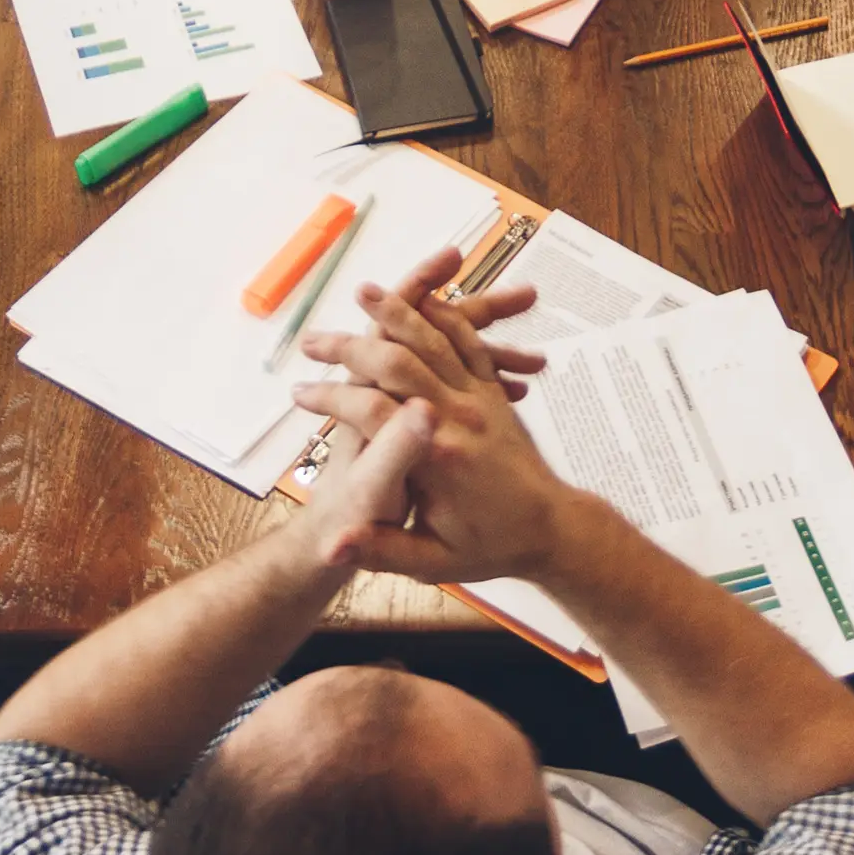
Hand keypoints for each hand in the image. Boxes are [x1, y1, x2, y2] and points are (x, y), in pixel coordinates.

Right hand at [292, 255, 584, 585]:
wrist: (554, 530)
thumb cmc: (491, 548)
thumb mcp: (432, 562)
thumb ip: (380, 550)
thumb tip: (330, 547)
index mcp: (438, 458)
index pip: (372, 412)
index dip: (331, 400)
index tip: (299, 395)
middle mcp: (459, 419)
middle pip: (398, 362)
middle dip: (349, 347)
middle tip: (312, 341)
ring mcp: (479, 399)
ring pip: (435, 339)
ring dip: (398, 312)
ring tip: (364, 291)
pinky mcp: (491, 392)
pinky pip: (468, 341)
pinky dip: (444, 316)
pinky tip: (424, 299)